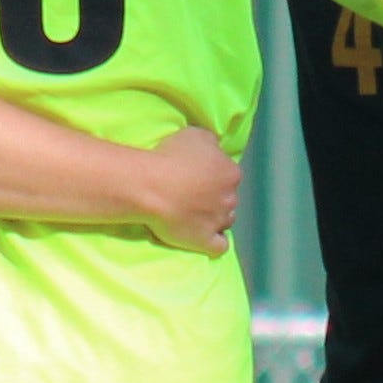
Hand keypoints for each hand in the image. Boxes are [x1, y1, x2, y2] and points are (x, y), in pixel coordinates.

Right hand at [137, 127, 241, 255]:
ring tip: (196, 217)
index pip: (229, 175)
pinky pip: (220, 247)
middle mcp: (230, 198)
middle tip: (193, 196)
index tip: (197, 177)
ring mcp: (219, 221)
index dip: (214, 176)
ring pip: (226, 221)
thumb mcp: (195, 135)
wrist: (151, 186)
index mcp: (231, 173)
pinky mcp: (206, 241)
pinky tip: (206, 238)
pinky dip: (215, 243)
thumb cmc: (171, 156)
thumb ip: (212, 143)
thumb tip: (216, 151)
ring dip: (216, 219)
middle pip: (228, 199)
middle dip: (216, 198)